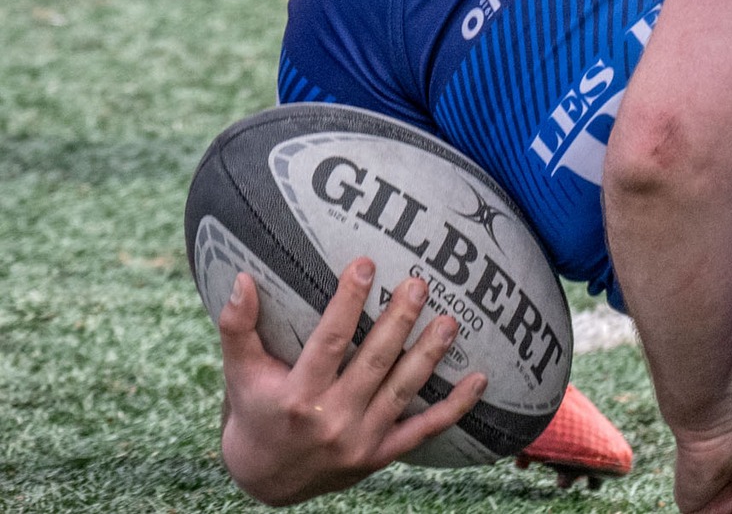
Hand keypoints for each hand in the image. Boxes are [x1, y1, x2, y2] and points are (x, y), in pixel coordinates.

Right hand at [217, 259, 485, 503]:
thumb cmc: (254, 412)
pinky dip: (454, 408)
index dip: (348, 303)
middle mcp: (331, 419)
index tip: (365, 263)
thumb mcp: (240, 372)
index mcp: (298, 395)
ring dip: (429, 356)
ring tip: (451, 321)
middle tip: (420, 284)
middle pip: (374, 363)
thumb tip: (241, 279)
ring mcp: (359, 441)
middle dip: (399, 322)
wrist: (265, 480)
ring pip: (402, 391)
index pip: (328, 342)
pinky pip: (424, 431)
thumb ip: (238, 327)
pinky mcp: (380, 455)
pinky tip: (480, 380)